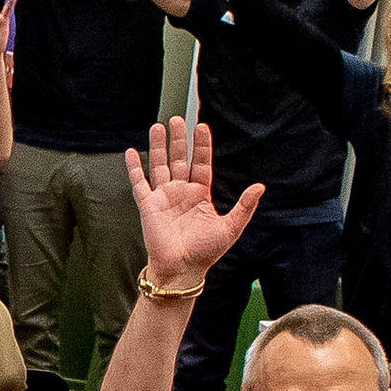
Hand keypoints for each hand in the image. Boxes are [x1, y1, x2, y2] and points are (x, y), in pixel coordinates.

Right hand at [121, 119, 262, 282]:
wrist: (181, 270)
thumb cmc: (205, 253)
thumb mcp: (231, 228)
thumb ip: (244, 207)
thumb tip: (259, 187)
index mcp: (200, 195)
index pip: (201, 163)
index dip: (202, 146)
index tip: (201, 127)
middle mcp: (181, 192)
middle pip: (178, 159)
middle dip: (178, 140)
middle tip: (177, 120)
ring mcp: (163, 198)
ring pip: (159, 165)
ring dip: (158, 147)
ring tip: (158, 127)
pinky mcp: (148, 206)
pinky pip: (139, 183)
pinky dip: (134, 168)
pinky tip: (131, 153)